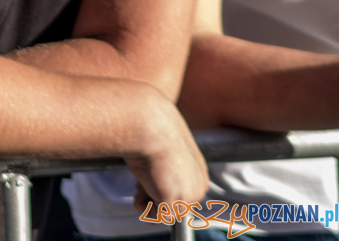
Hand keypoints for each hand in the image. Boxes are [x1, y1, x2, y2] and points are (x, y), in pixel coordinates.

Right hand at [125, 95, 207, 211]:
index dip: (158, 182)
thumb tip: (152, 173)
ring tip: (144, 173)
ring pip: (161, 212)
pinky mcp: (174, 201)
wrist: (149, 122)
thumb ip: (165, 163)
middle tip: (145, 169)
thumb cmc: (151, 126)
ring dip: (146, 195)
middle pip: (171, 205)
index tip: (151, 164)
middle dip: (152, 191)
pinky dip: (140, 203)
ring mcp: (188, 196)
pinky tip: (141, 182)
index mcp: (198, 172)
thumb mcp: (162, 145)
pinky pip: (152, 217)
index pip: (178, 192)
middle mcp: (198, 186)